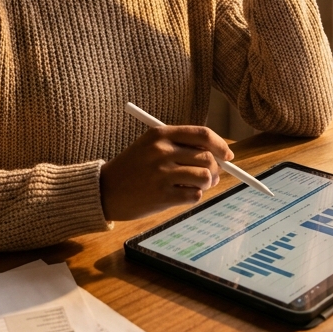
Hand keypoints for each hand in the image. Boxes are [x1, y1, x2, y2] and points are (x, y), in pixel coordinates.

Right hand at [100, 125, 233, 221]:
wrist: (105, 191)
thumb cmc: (132, 168)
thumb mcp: (150, 146)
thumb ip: (181, 146)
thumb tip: (218, 155)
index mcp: (160, 134)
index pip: (202, 134)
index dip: (220, 145)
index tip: (228, 155)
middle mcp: (162, 151)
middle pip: (207, 157)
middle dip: (215, 169)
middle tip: (211, 177)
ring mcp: (162, 174)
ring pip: (205, 177)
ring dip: (205, 184)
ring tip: (193, 186)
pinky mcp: (162, 195)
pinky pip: (194, 195)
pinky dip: (193, 196)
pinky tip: (180, 195)